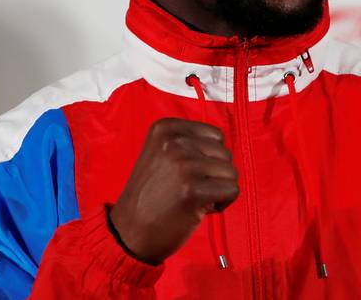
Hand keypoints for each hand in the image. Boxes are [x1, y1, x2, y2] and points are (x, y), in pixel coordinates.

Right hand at [108, 118, 238, 264]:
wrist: (128, 233)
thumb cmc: (151, 196)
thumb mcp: (161, 154)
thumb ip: (188, 142)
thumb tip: (224, 144)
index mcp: (166, 128)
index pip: (216, 136)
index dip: (208, 158)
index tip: (187, 173)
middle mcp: (175, 142)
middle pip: (225, 153)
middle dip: (214, 174)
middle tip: (188, 189)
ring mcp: (184, 165)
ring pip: (231, 172)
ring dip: (218, 189)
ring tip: (192, 198)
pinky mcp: (194, 191)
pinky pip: (232, 190)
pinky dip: (223, 203)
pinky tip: (199, 209)